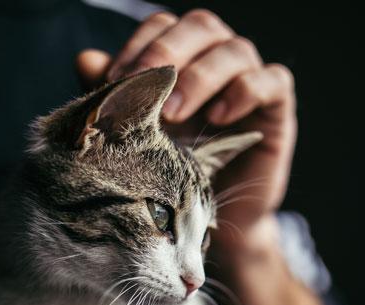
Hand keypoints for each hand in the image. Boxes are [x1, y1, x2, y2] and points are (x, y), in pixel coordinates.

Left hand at [76, 9, 296, 241]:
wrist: (216, 218)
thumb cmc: (176, 172)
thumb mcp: (140, 136)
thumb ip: (118, 98)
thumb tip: (86, 60)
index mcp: (183, 55)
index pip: (163, 26)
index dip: (140, 45)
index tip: (117, 80)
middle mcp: (218, 58)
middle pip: (201, 25)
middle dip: (168, 54)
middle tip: (143, 89)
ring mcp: (251, 77)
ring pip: (235, 49)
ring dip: (200, 77)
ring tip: (175, 115)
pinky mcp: (278, 106)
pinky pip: (272, 80)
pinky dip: (245, 92)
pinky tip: (220, 118)